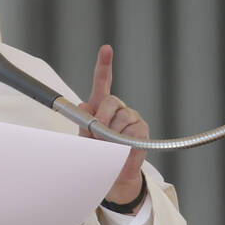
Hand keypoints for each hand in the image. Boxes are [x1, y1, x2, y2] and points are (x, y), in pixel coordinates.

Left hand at [78, 45, 148, 210]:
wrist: (113, 175)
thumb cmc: (97, 153)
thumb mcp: (85, 138)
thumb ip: (83, 121)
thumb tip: (82, 107)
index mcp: (101, 106)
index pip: (103, 82)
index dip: (104, 64)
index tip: (106, 49)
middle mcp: (118, 109)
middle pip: (110, 101)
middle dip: (101, 117)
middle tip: (97, 133)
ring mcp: (132, 118)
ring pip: (121, 118)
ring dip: (112, 133)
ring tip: (109, 145)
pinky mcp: (142, 130)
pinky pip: (132, 130)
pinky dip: (124, 140)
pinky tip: (123, 147)